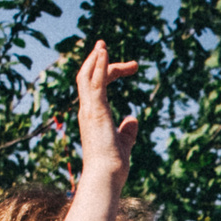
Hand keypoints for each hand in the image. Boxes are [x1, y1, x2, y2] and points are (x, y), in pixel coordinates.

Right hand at [73, 39, 139, 184]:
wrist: (106, 176)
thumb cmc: (114, 165)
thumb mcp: (124, 143)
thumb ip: (128, 130)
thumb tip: (133, 118)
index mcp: (93, 116)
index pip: (96, 87)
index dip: (109, 72)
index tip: (129, 67)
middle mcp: (87, 110)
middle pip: (89, 77)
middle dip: (100, 61)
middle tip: (108, 46)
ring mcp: (89, 110)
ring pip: (87, 76)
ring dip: (96, 58)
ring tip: (103, 44)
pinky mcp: (96, 111)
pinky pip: (95, 82)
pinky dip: (100, 66)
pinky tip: (105, 52)